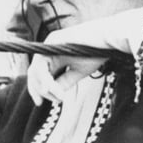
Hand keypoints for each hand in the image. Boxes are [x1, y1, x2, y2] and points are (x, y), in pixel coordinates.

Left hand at [27, 8, 142, 104]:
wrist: (108, 38)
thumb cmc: (97, 52)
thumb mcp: (78, 71)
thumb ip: (64, 81)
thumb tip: (52, 95)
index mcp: (53, 55)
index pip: (38, 74)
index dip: (37, 90)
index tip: (41, 103)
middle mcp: (48, 48)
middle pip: (33, 73)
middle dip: (39, 90)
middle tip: (54, 101)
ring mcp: (49, 43)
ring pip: (36, 71)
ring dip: (45, 88)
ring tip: (60, 97)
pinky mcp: (52, 41)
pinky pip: (42, 65)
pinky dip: (48, 81)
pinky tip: (58, 92)